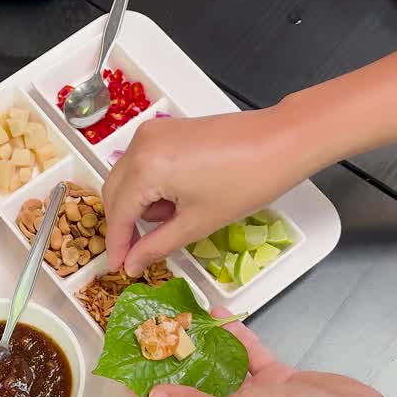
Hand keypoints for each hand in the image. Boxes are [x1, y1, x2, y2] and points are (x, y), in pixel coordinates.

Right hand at [102, 107, 314, 275]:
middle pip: (114, 192)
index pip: (119, 213)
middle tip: (137, 253)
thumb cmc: (246, 182)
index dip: (117, 244)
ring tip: (171, 221)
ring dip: (138, 205)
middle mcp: (141, 144)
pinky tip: (175, 200)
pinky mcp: (166, 129)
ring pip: (127, 177)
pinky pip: (143, 162)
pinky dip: (149, 186)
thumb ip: (157, 245)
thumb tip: (131, 264)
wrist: (281, 142)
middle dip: (124, 224)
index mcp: (146, 167)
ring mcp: (153, 132)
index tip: (118, 267)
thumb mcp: (197, 223)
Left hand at [130, 309, 396, 396]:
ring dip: (198, 347)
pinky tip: (216, 313)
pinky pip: (246, 355)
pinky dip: (233, 336)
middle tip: (146, 335)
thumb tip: (157, 395)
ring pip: (217, 371)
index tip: (123, 370)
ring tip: (174, 318)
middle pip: (188, 395)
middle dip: (168, 368)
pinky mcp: (276, 381)